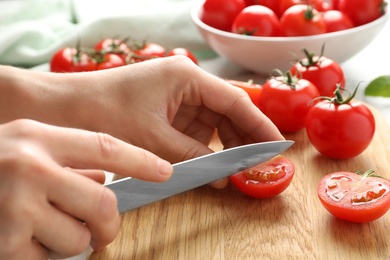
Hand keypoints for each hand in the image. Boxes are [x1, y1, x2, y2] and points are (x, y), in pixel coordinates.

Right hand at [0, 119, 171, 258]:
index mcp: (36, 137)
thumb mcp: (23, 147)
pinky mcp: (4, 245)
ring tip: (41, 226)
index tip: (165, 172)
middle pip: (103, 203)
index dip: (140, 161)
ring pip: (79, 238)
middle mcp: (27, 167)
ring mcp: (14, 207)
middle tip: (102, 229)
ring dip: (70, 240)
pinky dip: (43, 255)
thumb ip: (65, 160)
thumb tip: (102, 181)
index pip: (105, 146)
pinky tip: (20, 239)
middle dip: (109, 225)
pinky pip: (49, 259)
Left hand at [64, 57, 283, 184]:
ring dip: (226, 146)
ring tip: (240, 170)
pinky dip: (206, 149)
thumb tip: (224, 173)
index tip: (275, 145)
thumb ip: (191, 155)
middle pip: (228, 112)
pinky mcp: (168, 115)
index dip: (258, 125)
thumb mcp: (152, 137)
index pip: (234, 101)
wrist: (65, 108)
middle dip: (244, 139)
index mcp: (186, 77)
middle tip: (260, 164)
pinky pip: (196, 132)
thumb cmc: (103, 110)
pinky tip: (215, 166)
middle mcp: (186, 85)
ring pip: (214, 124)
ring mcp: (178, 100)